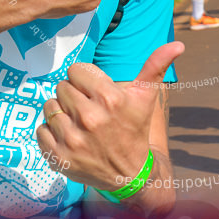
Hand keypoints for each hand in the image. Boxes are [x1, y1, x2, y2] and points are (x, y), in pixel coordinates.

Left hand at [35, 41, 183, 189]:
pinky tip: (68, 136)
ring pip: (50, 106)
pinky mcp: (59, 157)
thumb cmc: (135, 128)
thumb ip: (156, 66)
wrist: (129, 173)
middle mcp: (90, 119)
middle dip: (73, 95)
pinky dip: (51, 131)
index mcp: (110, 99)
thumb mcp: (146, 97)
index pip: (76, 71)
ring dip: (61, 112)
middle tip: (88, 108)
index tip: (94, 91)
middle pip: (62, 87)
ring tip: (78, 122)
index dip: (84, 79)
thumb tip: (178, 44)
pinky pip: (40, 129)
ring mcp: (73, 140)